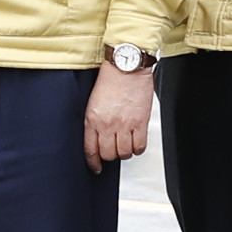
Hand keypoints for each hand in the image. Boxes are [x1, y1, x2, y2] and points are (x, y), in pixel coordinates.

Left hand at [85, 59, 155, 173]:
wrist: (127, 65)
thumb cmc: (111, 78)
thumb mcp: (93, 101)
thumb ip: (93, 121)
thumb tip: (96, 138)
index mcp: (92, 119)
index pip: (90, 149)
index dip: (93, 162)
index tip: (96, 166)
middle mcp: (108, 124)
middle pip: (108, 154)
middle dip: (110, 155)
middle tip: (113, 149)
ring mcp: (125, 125)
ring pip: (124, 153)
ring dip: (125, 151)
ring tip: (125, 143)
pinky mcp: (140, 122)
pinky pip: (140, 146)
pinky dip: (138, 148)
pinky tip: (136, 141)